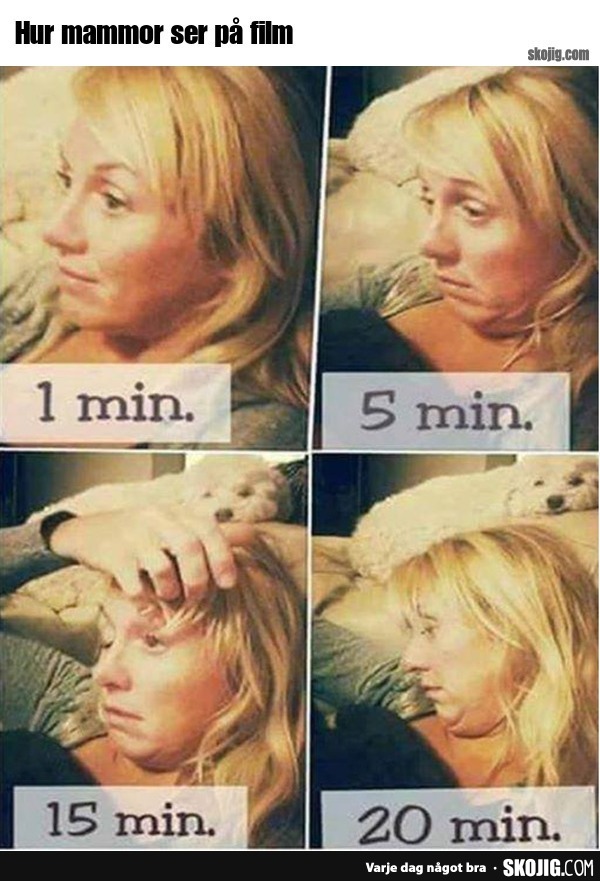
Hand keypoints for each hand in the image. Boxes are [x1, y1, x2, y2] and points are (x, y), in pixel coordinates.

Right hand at [48, 505, 255, 603]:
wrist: (89, 531)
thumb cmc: (141, 537)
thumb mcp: (170, 528)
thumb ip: (199, 540)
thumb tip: (239, 559)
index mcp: (176, 513)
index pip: (208, 529)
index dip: (222, 557)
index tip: (228, 583)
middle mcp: (157, 518)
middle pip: (189, 547)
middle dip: (198, 578)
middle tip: (197, 597)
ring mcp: (134, 536)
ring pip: (162, 567)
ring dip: (171, 590)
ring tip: (169, 596)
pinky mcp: (113, 556)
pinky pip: (135, 585)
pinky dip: (146, 604)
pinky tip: (149, 610)